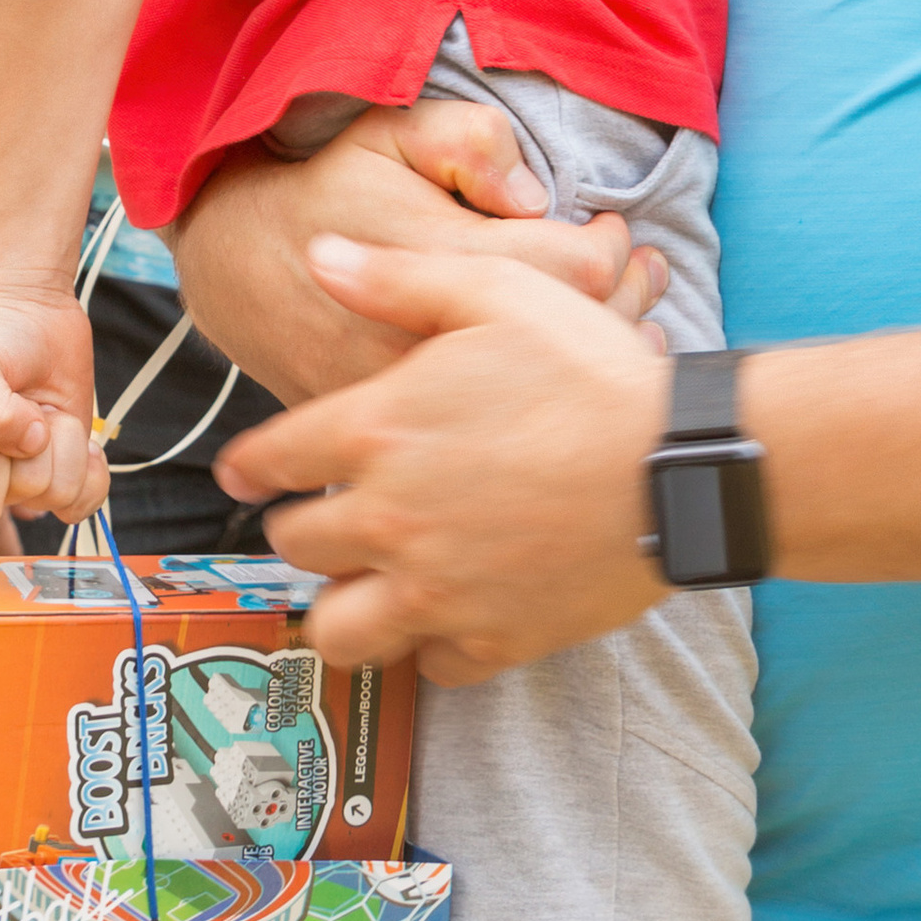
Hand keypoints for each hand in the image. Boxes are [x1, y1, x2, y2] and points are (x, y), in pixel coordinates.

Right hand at [0, 289, 103, 530]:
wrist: (32, 313)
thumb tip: (34, 444)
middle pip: (26, 495)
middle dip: (33, 444)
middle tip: (22, 404)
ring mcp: (28, 475)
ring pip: (61, 494)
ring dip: (64, 443)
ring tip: (45, 410)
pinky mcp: (65, 468)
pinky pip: (87, 501)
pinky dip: (93, 470)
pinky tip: (82, 440)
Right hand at [173, 94, 668, 402]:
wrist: (239, 266)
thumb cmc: (327, 189)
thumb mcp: (387, 132)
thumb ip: (464, 141)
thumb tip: (530, 192)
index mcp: (444, 257)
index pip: (572, 268)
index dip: (613, 247)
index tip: (614, 226)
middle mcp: (437, 339)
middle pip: (574, 337)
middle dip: (626, 299)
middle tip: (645, 269)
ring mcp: (422, 394)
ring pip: (545, 391)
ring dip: (599, 351)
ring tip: (630, 313)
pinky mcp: (407, 431)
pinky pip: (500, 427)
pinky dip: (549, 397)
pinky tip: (574, 369)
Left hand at [214, 238, 671, 680]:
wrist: (679, 466)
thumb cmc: (589, 371)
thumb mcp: (496, 291)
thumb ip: (397, 278)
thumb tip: (318, 254)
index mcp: (378, 433)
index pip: (270, 458)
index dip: (249, 463)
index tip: (242, 472)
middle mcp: (390, 520)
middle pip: (296, 547)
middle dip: (299, 528)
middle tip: (321, 517)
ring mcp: (436, 590)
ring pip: (339, 630)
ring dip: (343, 605)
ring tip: (365, 582)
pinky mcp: (490, 638)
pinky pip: (429, 666)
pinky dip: (430, 643)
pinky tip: (449, 609)